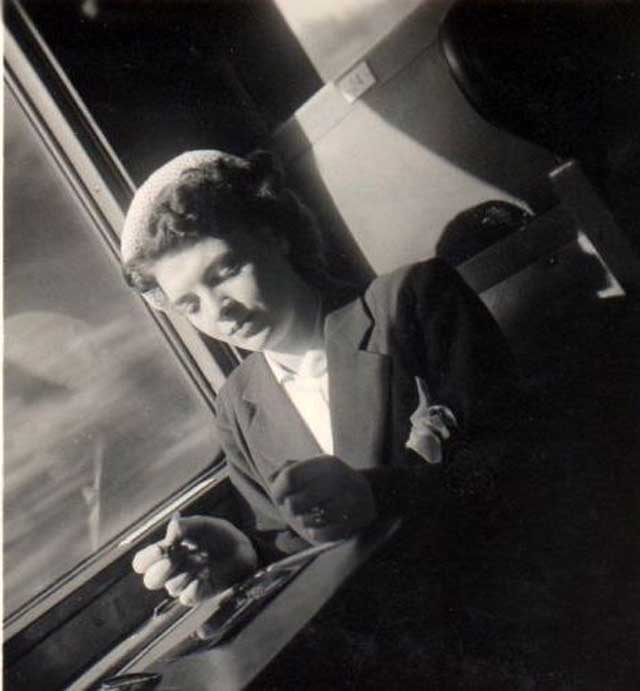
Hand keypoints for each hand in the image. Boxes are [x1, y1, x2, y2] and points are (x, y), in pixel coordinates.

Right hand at [132, 515, 256, 605]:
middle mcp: (173, 569)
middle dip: (160, 570)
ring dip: (185, 574)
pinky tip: (205, 576)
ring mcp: (185, 583)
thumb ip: (184, 526)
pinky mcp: (199, 594)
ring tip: (202, 561)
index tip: (160, 549)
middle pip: (150, 580)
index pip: (143, 562)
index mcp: (168, 551)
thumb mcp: (202, 525)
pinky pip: (187, 597)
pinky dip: (194, 587)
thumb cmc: (220, 535)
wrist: (243, 549)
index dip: (146, 558)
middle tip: (175, 558)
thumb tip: (169, 534)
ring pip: (171, 587)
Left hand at [270, 456, 376, 543]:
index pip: (291, 477)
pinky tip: (314, 531)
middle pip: (299, 501)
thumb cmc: (328, 484)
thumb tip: (272, 478)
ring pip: (317, 518)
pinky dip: (319, 534)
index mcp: (327, 463)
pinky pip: (332, 532)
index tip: (278, 498)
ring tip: (305, 520)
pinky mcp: (361, 518)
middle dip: (292, 507)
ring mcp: (354, 499)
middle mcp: (342, 478)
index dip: (278, 490)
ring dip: (305, 521)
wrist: (368, 493)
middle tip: (293, 510)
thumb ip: (288, 470)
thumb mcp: (312, 469)